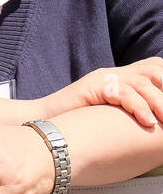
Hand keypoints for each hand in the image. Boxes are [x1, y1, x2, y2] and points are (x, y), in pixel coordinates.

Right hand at [41, 58, 162, 126]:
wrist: (43, 123)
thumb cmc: (77, 126)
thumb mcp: (111, 116)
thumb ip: (131, 112)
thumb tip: (154, 124)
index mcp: (121, 78)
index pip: (155, 67)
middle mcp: (114, 74)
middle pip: (154, 69)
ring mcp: (103, 78)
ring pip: (143, 82)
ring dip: (159, 103)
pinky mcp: (93, 86)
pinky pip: (122, 92)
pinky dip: (139, 107)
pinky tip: (147, 122)